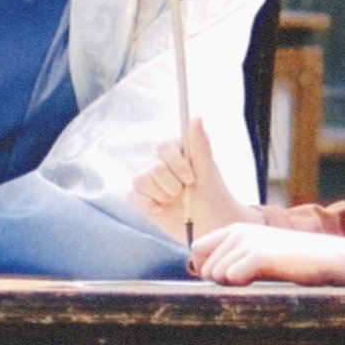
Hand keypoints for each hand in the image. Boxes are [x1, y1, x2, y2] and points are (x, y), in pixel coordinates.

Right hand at [129, 116, 259, 241]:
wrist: (209, 227)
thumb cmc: (212, 198)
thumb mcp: (207, 172)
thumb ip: (199, 145)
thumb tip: (196, 116)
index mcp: (177, 152)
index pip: (163, 147)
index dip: (175, 164)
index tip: (190, 179)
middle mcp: (160, 163)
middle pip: (152, 167)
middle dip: (171, 185)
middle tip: (184, 193)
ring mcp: (150, 180)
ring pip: (141, 180)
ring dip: (161, 195)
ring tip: (174, 201)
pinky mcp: (141, 197)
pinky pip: (132, 195)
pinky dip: (148, 204)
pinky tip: (161, 208)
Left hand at [191, 222, 344, 285]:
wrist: (325, 257)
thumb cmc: (290, 260)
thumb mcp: (256, 251)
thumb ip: (231, 257)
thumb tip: (202, 273)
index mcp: (234, 229)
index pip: (196, 249)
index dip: (206, 267)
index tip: (226, 277)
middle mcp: (237, 232)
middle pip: (204, 267)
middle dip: (220, 281)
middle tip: (248, 279)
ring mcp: (247, 243)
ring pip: (216, 275)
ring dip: (234, 285)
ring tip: (259, 278)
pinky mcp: (259, 256)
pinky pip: (232, 278)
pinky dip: (244, 285)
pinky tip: (264, 278)